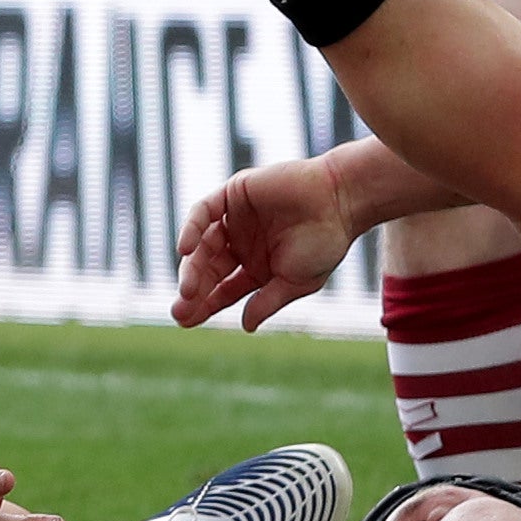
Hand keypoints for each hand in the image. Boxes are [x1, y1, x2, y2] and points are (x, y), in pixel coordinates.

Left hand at [170, 154, 356, 329]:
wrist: (340, 201)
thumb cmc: (324, 242)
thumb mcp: (296, 281)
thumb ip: (267, 301)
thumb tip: (245, 326)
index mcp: (256, 268)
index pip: (223, 290)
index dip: (205, 305)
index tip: (186, 321)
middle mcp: (241, 244)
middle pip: (208, 271)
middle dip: (193, 291)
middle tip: (180, 311)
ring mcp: (235, 219)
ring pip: (203, 245)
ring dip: (192, 267)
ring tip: (187, 290)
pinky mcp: (233, 193)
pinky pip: (204, 211)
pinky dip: (192, 227)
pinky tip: (185, 249)